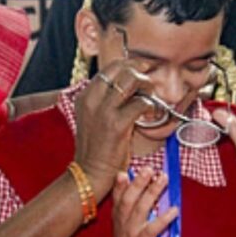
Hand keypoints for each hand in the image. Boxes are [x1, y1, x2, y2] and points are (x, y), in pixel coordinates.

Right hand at [74, 60, 154, 195]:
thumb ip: (106, 100)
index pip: (109, 68)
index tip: (143, 68)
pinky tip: (150, 115)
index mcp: (85, 96)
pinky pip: (140, 103)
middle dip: (140, 70)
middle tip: (150, 81)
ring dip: (146, 86)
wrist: (90, 172)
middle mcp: (91, 99)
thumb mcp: (94, 118)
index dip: (130, 64)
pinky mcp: (116, 125)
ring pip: (131, 80)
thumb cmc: (97, 147)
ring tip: (150, 97)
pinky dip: (150, 107)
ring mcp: (103, 111)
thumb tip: (128, 85)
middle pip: (120, 68)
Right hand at [105, 169, 177, 236]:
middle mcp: (123, 220)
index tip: (125, 170)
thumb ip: (126, 203)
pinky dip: (163, 219)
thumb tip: (133, 184)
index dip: (121, 183)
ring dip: (152, 192)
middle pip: (129, 198)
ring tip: (162, 179)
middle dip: (139, 182)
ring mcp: (131, 231)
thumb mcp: (121, 222)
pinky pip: (153, 229)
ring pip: (141, 208)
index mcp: (118, 214)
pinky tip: (174, 210)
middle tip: (149, 168)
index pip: (118, 195)